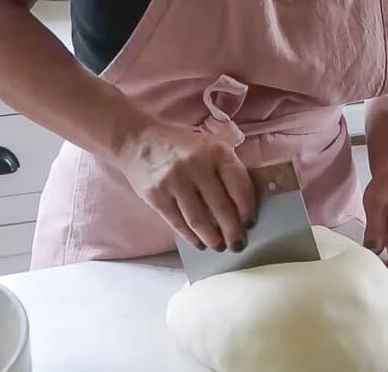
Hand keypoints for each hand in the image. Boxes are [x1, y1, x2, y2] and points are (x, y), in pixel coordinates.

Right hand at [117, 122, 255, 251]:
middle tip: (238, 244)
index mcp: (216, 151)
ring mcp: (174, 181)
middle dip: (233, 231)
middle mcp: (196, 165)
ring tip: (219, 246)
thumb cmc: (180, 146)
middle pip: (221, 207)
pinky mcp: (156, 196)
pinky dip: (190, 237)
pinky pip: (178, 223)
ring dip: (212, 238)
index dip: (247, 209)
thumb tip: (243, 204)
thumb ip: (225, 168)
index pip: (240, 186)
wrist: (137, 140)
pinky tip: (198, 243)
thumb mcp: (208, 145)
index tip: (250, 224)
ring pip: (199, 220)